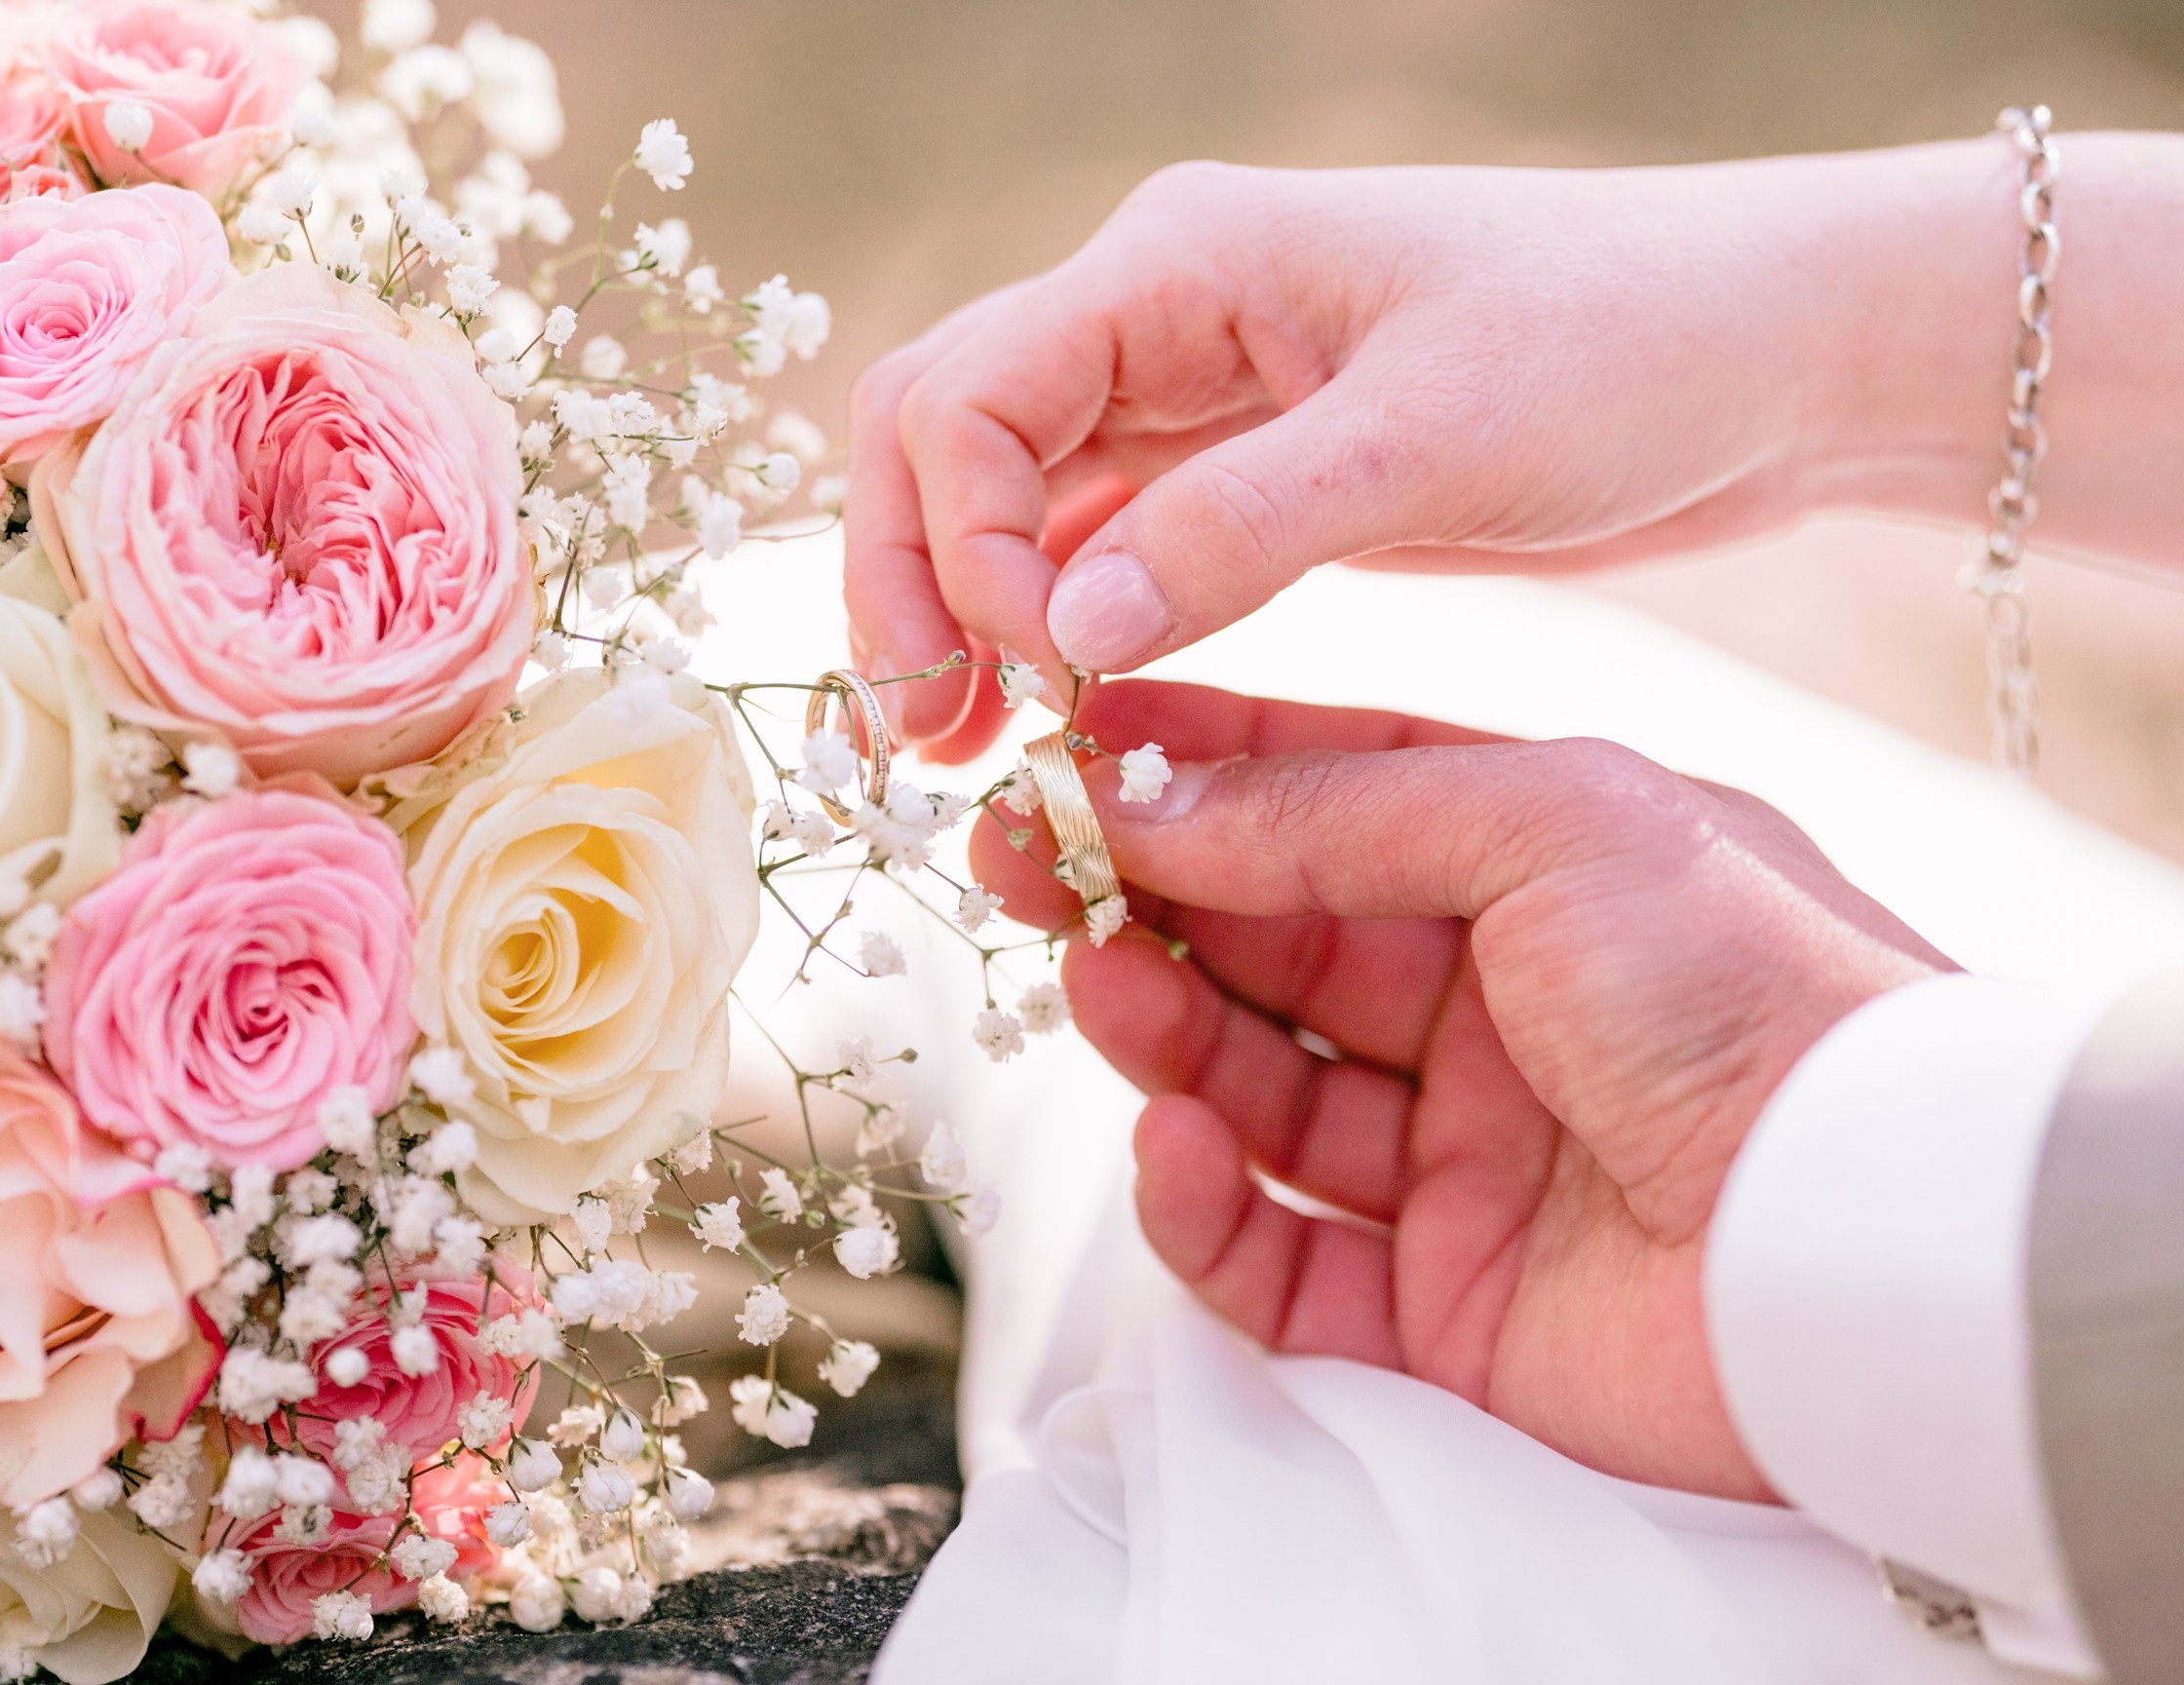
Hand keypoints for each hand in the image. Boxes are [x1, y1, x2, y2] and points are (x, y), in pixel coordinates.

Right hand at [849, 136, 2183, 760]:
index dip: (960, 543)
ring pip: (1005, 493)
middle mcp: (1158, 312)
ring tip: (959, 750)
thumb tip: (1065, 632)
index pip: (968, 395)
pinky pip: (1099, 539)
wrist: (1764, 351)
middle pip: (941, 432)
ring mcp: (1195, 391)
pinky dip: (1057, 623)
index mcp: (1178, 259)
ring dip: (963, 612)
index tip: (1034, 671)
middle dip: (908, 578)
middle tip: (919, 737)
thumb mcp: (1434, 438)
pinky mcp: (1246, 469)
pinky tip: (1058, 715)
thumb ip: (1240, 528)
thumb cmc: (1625, 347)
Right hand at [972, 681, 1953, 1498]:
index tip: (1069, 746)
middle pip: (1271, 948)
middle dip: (1143, 898)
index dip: (1195, 774)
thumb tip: (1154, 793)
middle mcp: (1495, 1012)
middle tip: (1018, 860)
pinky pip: (1276, 1257)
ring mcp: (1464, 1163)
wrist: (1872, 1237)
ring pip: (1254, 1095)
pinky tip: (1167, 1140)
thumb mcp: (1552, 821)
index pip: (1329, 806)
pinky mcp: (1440, 1307)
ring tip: (1089, 975)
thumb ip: (1338, 809)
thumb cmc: (1754, 991)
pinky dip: (1202, 1206)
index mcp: (1541, 874)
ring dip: (1158, 1033)